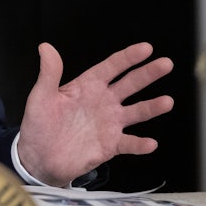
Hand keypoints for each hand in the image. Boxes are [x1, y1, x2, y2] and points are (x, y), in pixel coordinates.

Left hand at [17, 42, 173, 186]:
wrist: (39, 157)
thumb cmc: (39, 124)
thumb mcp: (41, 97)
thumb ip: (49, 73)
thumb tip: (45, 47)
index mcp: (87, 86)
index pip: (111, 67)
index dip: (128, 57)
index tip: (146, 48)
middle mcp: (103, 102)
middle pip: (130, 84)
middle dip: (148, 74)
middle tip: (166, 64)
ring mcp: (109, 123)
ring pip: (136, 112)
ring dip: (152, 107)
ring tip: (167, 102)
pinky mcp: (110, 145)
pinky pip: (129, 143)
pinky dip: (140, 144)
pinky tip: (150, 143)